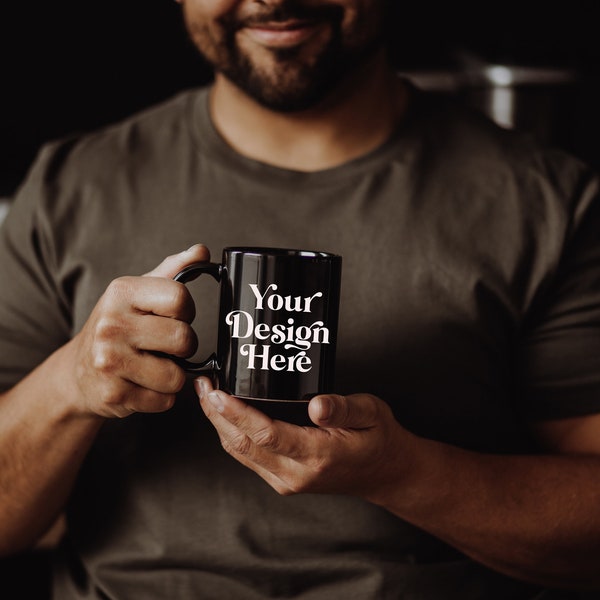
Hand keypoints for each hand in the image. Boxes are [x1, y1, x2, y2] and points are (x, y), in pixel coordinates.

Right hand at [67, 244, 209, 417]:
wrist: (79, 372)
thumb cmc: (119, 327)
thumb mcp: (139, 293)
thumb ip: (174, 271)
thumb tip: (202, 251)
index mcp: (121, 292)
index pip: (181, 298)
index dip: (187, 312)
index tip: (175, 317)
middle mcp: (111, 324)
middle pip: (184, 339)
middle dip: (184, 347)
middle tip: (165, 346)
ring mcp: (109, 361)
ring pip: (177, 376)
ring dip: (173, 376)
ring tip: (153, 366)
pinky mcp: (112, 394)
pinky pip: (164, 401)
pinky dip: (160, 398)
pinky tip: (142, 385)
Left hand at [195, 376, 410, 499]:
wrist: (384, 473)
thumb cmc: (378, 439)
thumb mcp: (371, 414)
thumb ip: (343, 409)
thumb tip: (317, 405)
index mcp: (318, 456)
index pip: (266, 434)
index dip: (237, 413)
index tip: (216, 393)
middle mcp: (296, 474)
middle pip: (244, 444)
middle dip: (217, 414)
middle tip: (202, 385)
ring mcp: (287, 480)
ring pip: (241, 452)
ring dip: (219, 424)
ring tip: (206, 395)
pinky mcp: (283, 480)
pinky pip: (248, 457)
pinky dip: (231, 434)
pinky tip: (225, 415)